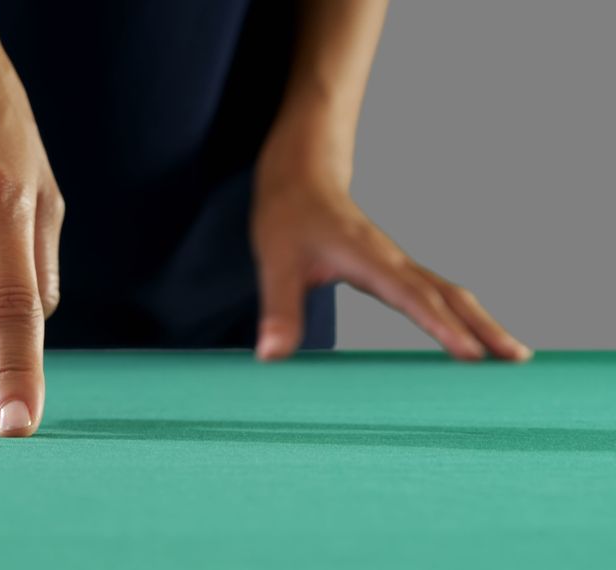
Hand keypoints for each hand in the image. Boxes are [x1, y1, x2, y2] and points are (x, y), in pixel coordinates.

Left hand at [251, 121, 530, 361]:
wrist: (301, 177)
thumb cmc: (287, 216)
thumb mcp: (275, 262)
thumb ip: (278, 308)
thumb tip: (270, 356)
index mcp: (368, 259)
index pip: (412, 297)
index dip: (441, 327)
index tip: (471, 356)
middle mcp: (392, 260)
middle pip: (449, 295)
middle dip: (484, 327)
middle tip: (517, 359)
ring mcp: (398, 263)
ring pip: (450, 292)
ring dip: (481, 321)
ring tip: (512, 355)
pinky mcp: (395, 268)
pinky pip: (437, 293)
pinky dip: (462, 314)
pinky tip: (472, 335)